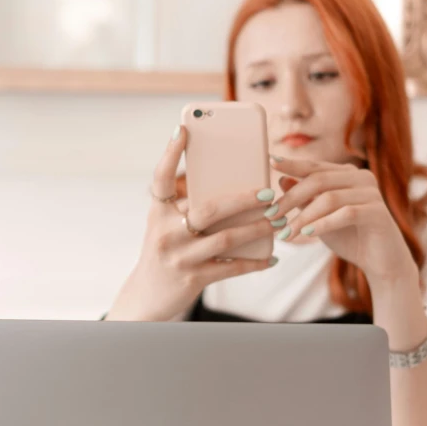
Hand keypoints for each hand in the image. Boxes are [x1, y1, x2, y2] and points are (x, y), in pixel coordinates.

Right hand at [105, 127, 276, 320]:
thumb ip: (188, 205)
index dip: (169, 154)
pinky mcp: (193, 278)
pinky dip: (254, 262)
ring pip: (226, 238)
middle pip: (209, 209)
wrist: (147, 295)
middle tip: (270, 193)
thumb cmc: (166, 250)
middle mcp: (165, 232)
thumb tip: (234, 185)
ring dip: (257, 229)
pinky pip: (231, 267)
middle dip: (243, 199)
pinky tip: (271, 257)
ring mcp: (179, 256)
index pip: (160, 179)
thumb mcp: (166, 224)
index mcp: (157, 212)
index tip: (182, 130)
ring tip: (279, 221)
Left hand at [268, 156, 415, 286]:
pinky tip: (308, 235)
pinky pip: (346, 214)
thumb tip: (282, 179)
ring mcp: (372, 193)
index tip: (270, 162)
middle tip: (271, 216)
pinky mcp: (378, 212)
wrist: (380, 262)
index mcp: (348, 174)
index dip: (292, 164)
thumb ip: (305, 199)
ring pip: (330, 198)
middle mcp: (362, 177)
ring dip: (304, 217)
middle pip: (318, 180)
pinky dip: (324, 224)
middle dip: (291, 198)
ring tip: (286, 234)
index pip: (315, 166)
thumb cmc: (350, 238)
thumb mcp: (320, 217)